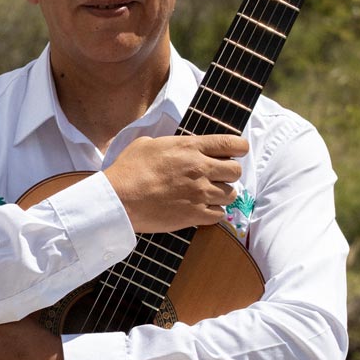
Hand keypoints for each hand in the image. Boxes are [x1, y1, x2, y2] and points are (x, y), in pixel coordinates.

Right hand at [104, 134, 247, 232]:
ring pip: (231, 194)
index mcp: (190, 147)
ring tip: (206, 194)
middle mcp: (200, 169)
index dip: (239, 147)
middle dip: (229, 173)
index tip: (238, 151)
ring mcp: (199, 194)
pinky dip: (213, 212)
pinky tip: (200, 209)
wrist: (119, 200)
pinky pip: (219, 215)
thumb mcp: (147, 143)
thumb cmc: (128, 170)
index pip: (231, 144)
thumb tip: (175, 146)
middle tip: (217, 176)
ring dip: (221, 194)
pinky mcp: (195, 215)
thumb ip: (170, 143)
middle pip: (236, 171)